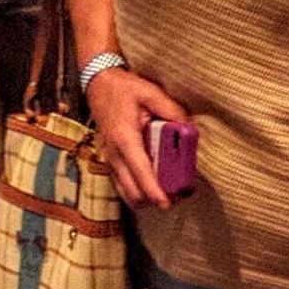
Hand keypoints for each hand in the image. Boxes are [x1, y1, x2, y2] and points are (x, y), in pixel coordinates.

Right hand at [84, 67, 189, 208]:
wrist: (99, 85)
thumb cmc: (125, 89)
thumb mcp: (151, 92)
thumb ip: (172, 110)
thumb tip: (189, 129)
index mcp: (125, 138)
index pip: (140, 171)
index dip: (154, 191)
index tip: (167, 203)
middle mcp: (114, 154)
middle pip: (132, 191)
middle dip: (155, 199)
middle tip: (179, 196)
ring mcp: (111, 160)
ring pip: (126, 192)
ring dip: (147, 198)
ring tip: (171, 193)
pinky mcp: (112, 161)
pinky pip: (123, 185)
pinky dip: (139, 191)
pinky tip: (157, 186)